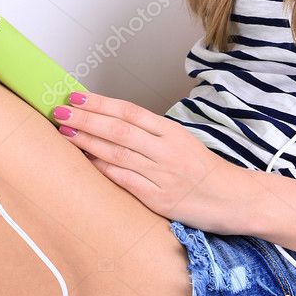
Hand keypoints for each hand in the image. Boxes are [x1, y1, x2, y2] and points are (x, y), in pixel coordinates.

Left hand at [52, 92, 250, 233]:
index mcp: (172, 132)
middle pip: (119, 129)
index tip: (76, 95)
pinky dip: (102, 169)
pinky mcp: (158, 199)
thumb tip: (114, 127)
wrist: (235, 199)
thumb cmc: (206, 171)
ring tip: (65, 131)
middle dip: (86, 118)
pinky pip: (124, 180)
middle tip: (60, 110)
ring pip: (117, 153)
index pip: (130, 112)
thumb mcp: (183, 144)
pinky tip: (85, 161)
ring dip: (88, 141)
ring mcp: (161, 174)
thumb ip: (152, 136)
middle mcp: (166, 149)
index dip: (101, 103)